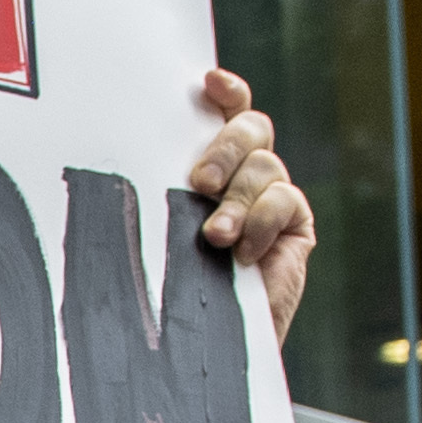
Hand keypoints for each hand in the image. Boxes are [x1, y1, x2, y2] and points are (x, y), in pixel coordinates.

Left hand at [184, 68, 315, 341]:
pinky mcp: (295, 224)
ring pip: (265, 165)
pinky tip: (243, 253)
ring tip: (216, 237)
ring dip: (238, 200)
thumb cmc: (169, 284)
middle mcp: (245, 170)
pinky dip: (262, 222)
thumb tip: (126, 155)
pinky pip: (284, 201)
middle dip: (225, 149)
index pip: (227, 109)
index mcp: (211, 161)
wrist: (204, 340)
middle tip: (200, 183)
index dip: (226, 90)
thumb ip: (161, 192)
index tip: (209, 82)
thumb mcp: (159, 230)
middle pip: (251, 127)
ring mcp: (273, 194)